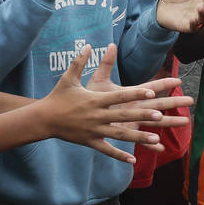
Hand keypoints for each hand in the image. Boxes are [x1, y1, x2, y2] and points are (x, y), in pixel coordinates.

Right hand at [42, 45, 192, 162]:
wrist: (43, 119)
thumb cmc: (57, 96)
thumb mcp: (68, 77)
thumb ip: (80, 61)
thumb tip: (88, 45)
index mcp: (95, 100)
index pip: (119, 96)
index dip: (136, 94)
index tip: (151, 92)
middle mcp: (97, 116)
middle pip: (123, 116)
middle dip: (142, 116)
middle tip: (160, 115)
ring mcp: (94, 130)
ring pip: (120, 135)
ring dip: (138, 138)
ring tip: (155, 139)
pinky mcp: (90, 141)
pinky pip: (107, 149)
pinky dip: (119, 155)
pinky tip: (133, 160)